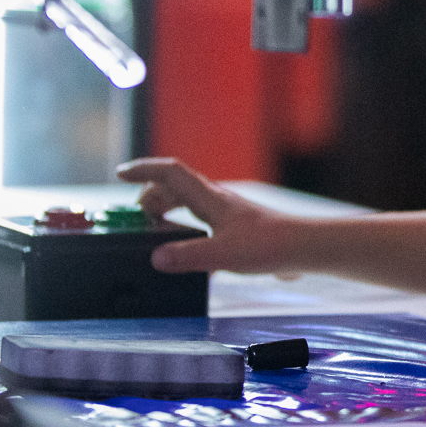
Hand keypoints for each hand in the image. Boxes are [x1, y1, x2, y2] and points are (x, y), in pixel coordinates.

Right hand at [115, 159, 300, 273]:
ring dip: (166, 211)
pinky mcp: (235, 229)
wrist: (304, 248)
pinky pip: (200, 221)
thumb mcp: (223, 255)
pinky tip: (184, 249)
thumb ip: (188, 256)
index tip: (120, 172)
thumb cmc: (270, 246)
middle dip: (149, 196)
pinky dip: (183, 227)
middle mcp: (217, 201)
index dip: (144, 169)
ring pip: (188, 203)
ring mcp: (227, 214)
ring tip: (152, 231)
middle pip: (175, 187)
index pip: (171, 173)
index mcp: (211, 199)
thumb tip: (155, 257)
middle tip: (134, 217)